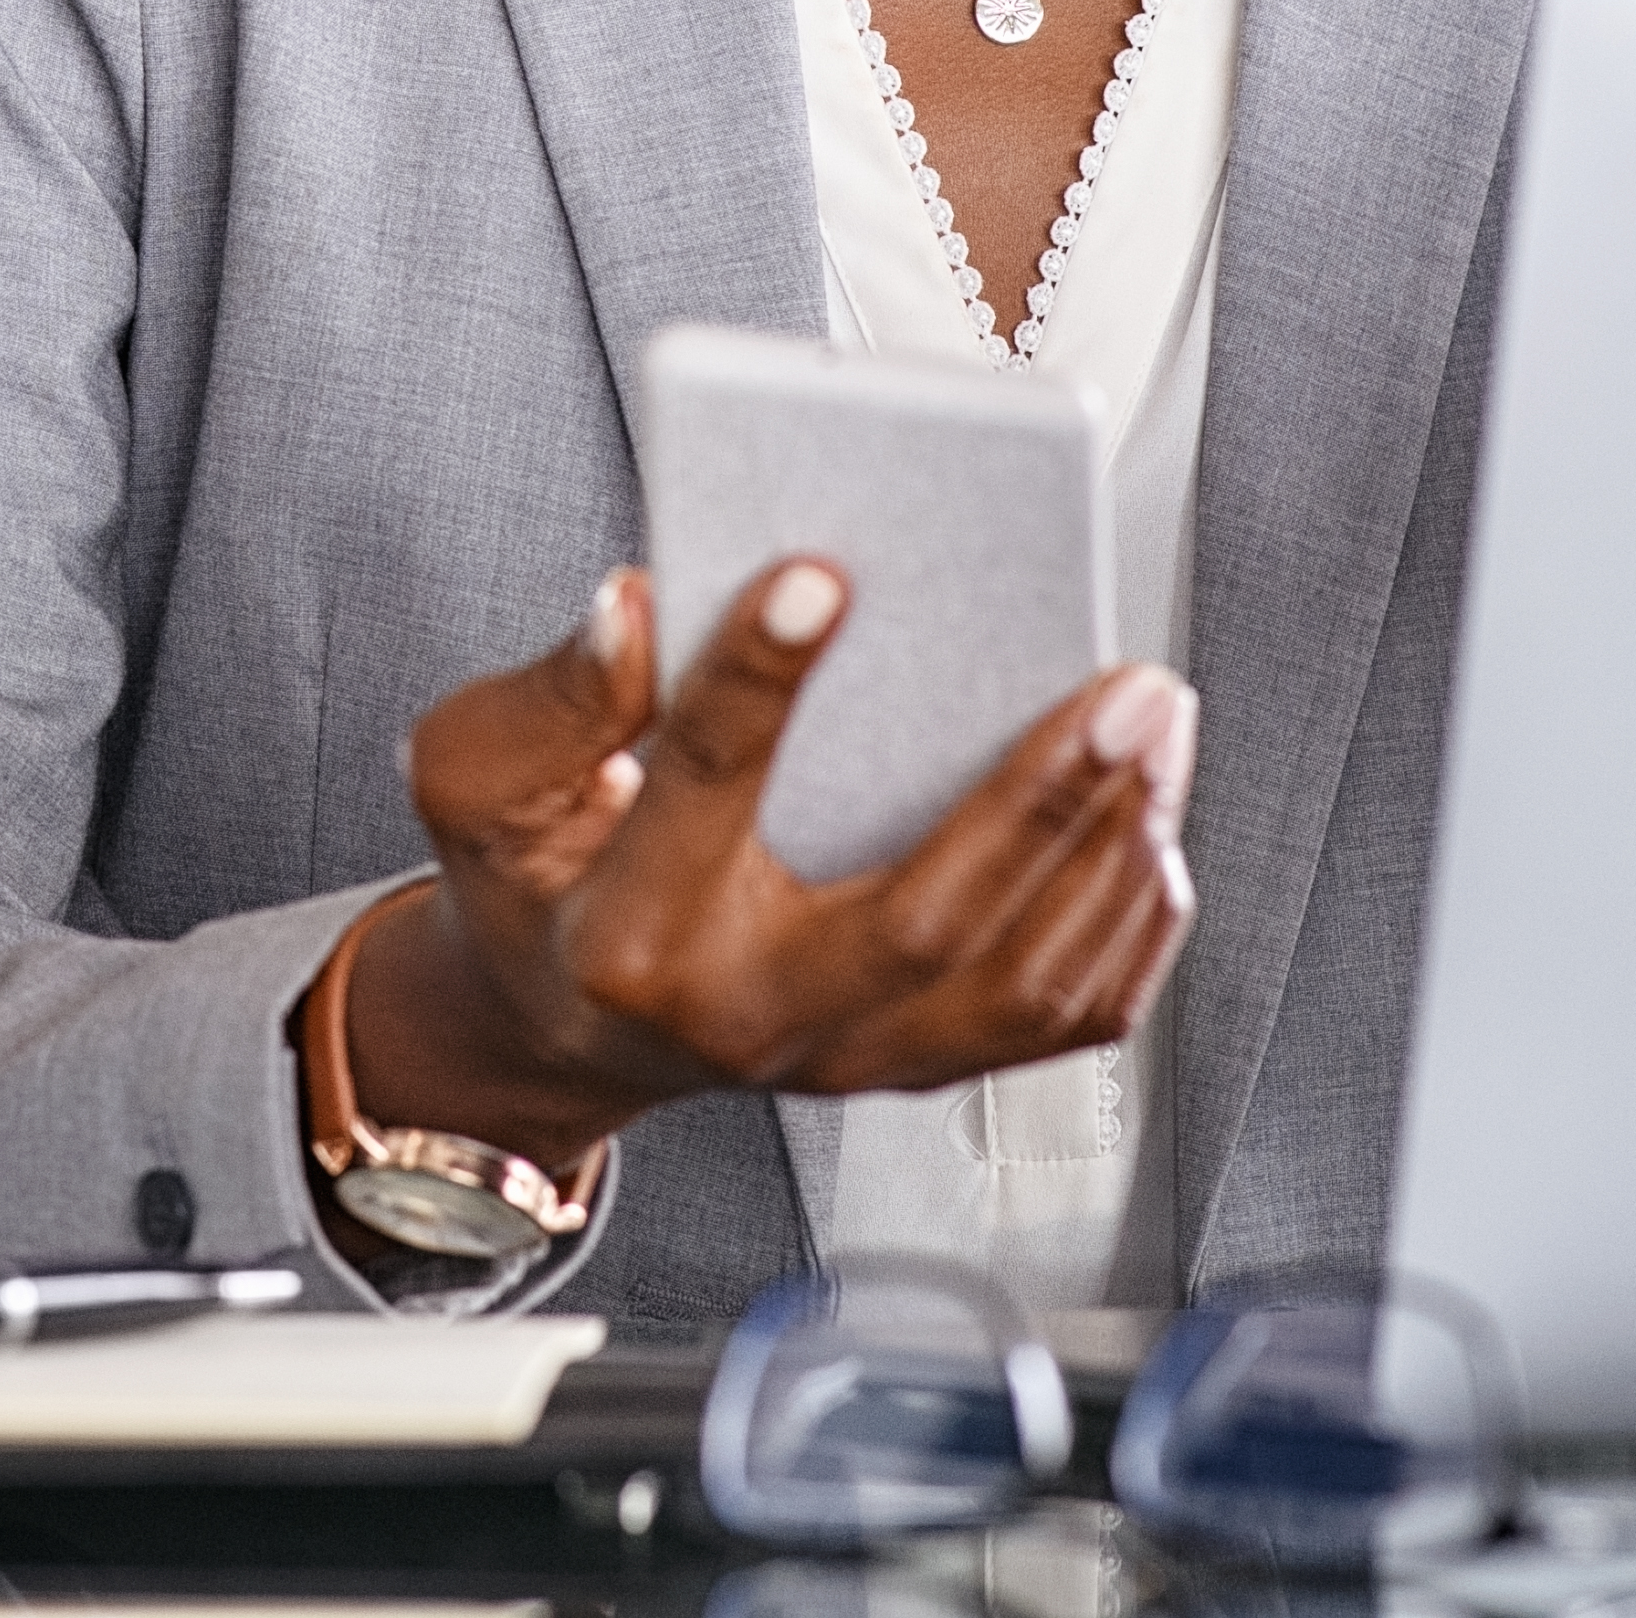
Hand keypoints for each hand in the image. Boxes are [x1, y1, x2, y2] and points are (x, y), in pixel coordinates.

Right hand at [335, 562, 1195, 1173]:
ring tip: (1155, 724)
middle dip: (1041, 798)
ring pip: (1018, 982)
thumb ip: (550, 700)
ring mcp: (847, 1057)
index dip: (756, 679)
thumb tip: (631, 608)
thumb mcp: (479, 778)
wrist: (568, 1024)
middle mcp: (751, 1017)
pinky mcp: (915, 1064)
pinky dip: (1126, 925)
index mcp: (631, 934)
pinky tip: (1151, 823)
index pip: (702, 789)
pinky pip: (1058, 1021)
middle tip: (1126, 685)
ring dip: (1112, 849)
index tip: (820, 572)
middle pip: (924, 922)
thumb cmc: (537, 877)